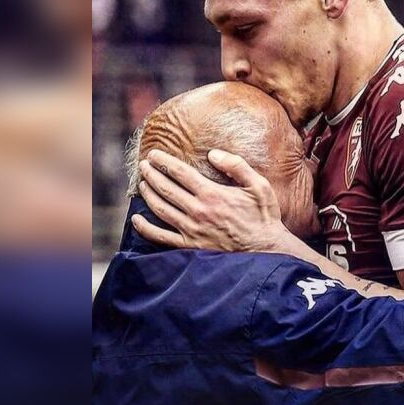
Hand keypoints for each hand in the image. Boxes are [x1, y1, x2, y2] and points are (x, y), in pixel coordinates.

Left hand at [132, 148, 290, 251]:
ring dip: (148, 194)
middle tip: (144, 165)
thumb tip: (212, 153)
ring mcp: (192, 231)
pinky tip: (136, 219)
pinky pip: (161, 237)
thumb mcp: (258, 185)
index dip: (164, 161)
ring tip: (143, 183)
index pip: (180, 173)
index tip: (154, 153)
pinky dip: (145, 228)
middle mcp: (198, 211)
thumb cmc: (263, 217)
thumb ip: (236, 165)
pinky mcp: (190, 247)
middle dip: (151, 174)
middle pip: (166, 188)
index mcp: (212, 194)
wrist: (267, 251)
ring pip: (160, 209)